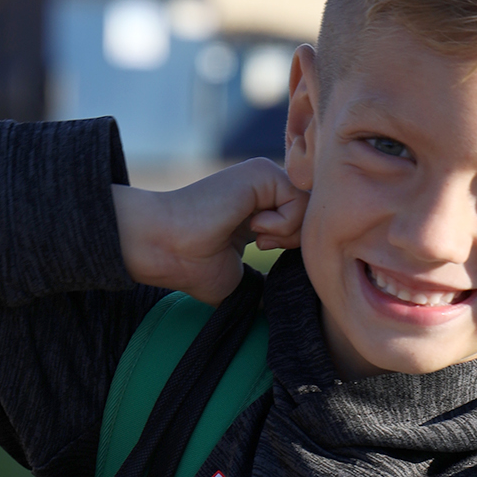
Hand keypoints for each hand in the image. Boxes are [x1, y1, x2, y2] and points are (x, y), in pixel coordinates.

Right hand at [113, 158, 308, 305]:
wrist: (167, 247)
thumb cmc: (191, 266)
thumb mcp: (240, 278)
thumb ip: (266, 279)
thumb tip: (288, 303)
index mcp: (255, 212)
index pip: (297, 225)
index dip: (294, 245)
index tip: (265, 253)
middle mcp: (260, 192)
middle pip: (310, 215)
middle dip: (294, 239)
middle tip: (263, 246)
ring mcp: (261, 179)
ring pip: (308, 207)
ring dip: (286, 233)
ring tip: (256, 236)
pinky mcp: (260, 173)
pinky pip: (298, 200)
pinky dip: (281, 224)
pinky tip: (253, 226)